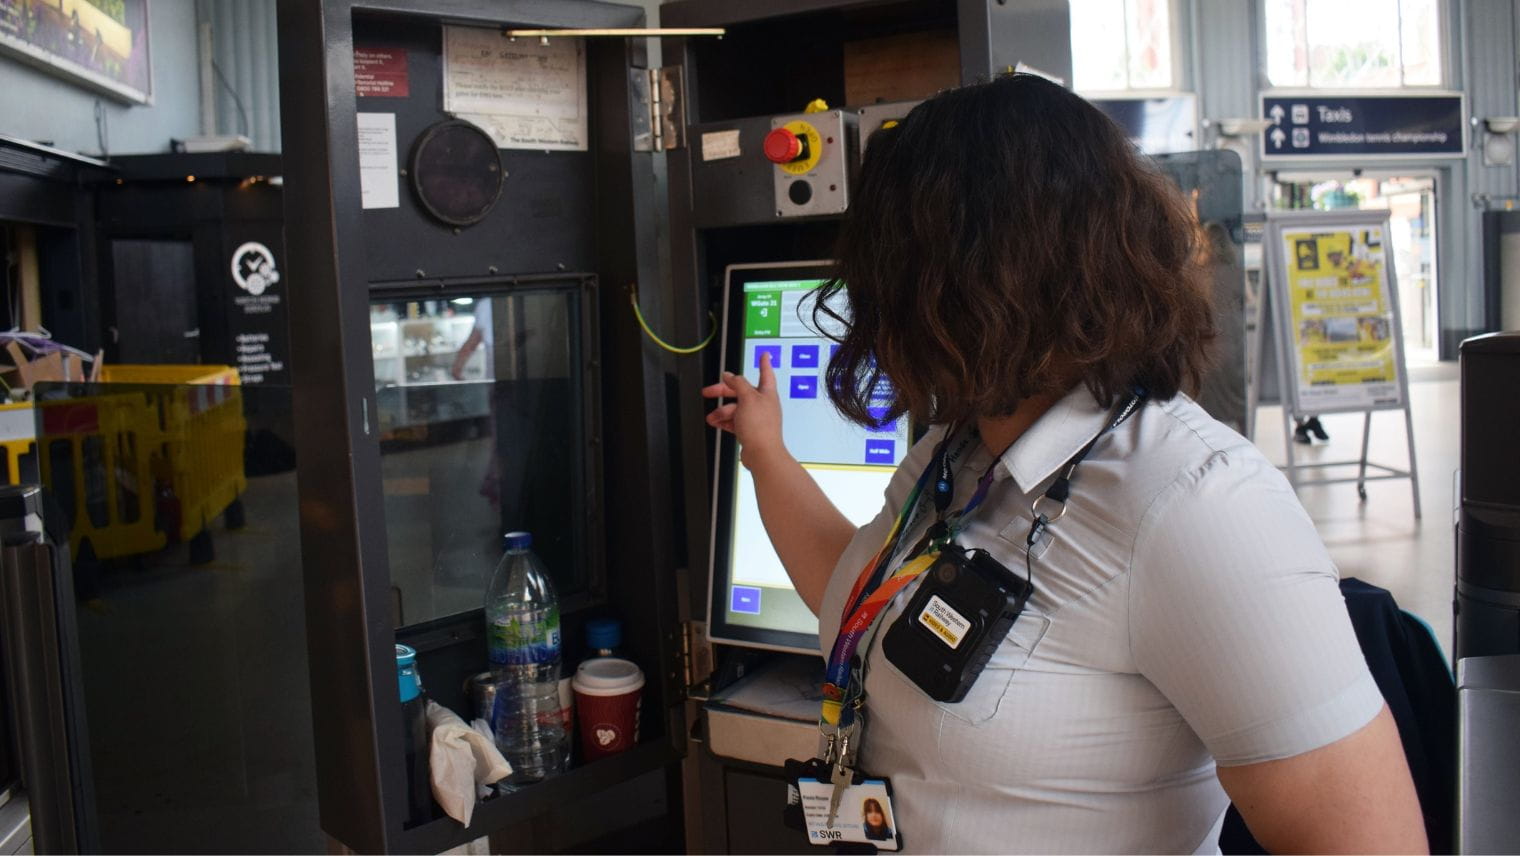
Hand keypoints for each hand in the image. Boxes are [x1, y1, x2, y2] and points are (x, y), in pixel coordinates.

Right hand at [702, 351, 785, 468]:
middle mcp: (762, 404)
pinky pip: (734, 421)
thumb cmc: (760, 427)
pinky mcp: (749, 430)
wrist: (762, 454)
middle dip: (724, 391)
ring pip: (735, 408)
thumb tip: (730, 375)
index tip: (764, 354)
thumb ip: (738, 384)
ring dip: (721, 411)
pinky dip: (724, 421)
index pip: (766, 373)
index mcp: (766, 393)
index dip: (764, 363)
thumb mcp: (747, 398)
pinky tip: (715, 423)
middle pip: (741, 391)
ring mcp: (756, 418)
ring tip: (711, 417)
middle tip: (708, 391)